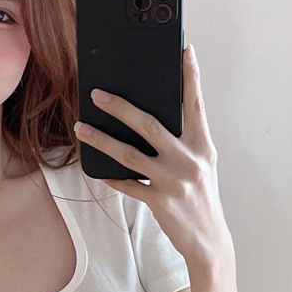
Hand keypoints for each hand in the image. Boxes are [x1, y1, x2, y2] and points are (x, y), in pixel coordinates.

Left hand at [73, 44, 231, 269]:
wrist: (209, 240)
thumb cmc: (202, 197)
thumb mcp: (201, 165)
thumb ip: (184, 142)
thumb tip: (152, 120)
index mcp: (203, 147)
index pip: (196, 105)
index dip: (191, 77)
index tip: (184, 51)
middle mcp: (189, 161)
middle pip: (150, 126)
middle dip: (121, 108)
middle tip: (98, 95)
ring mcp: (173, 182)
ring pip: (130, 155)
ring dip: (102, 140)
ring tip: (82, 128)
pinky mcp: (159, 202)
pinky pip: (127, 185)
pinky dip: (110, 175)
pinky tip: (95, 167)